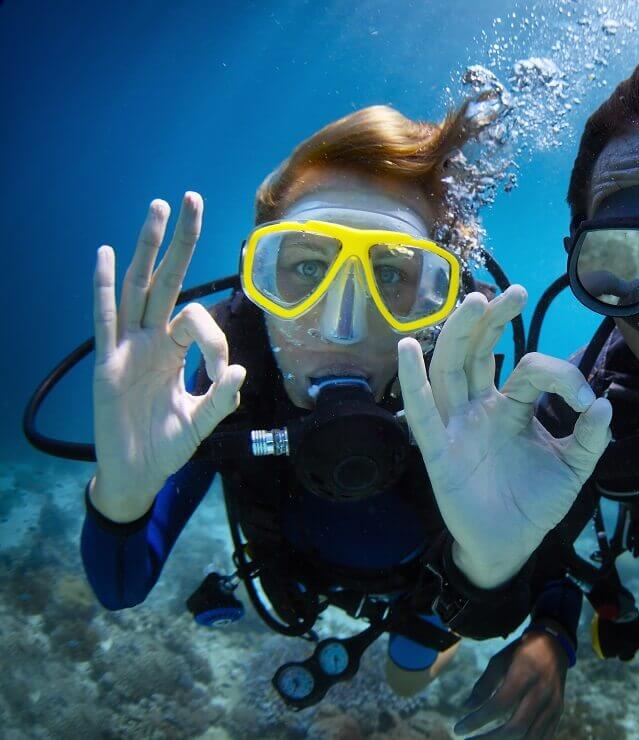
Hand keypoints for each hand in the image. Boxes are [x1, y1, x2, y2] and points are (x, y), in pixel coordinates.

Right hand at [90, 193, 245, 521]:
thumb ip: (220, 398)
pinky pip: (105, 320)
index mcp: (176, 350)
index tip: (220, 371)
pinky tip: (105, 255)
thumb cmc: (169, 446)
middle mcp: (151, 340)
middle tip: (193, 198)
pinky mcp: (106, 364)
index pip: (197, 320)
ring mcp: (127, 348)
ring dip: (147, 249)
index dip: (214, 338)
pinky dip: (104, 288)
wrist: (137, 475)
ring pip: (137, 288)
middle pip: (166, 280)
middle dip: (181, 242)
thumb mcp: (202, 422)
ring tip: (157, 210)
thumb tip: (239, 369)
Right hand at [397, 287, 611, 587]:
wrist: (511, 545)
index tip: (586, 401)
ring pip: (450, 370)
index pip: (529, 371)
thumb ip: (590, 438)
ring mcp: (457, 427)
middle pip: (478, 351)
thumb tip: (604, 404)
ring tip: (474, 301)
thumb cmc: (536, 501)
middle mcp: (480, 408)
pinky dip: (412, 382)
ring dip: (459, 335)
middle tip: (513, 292)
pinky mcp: (439, 453)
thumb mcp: (574, 468)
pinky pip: (422, 414)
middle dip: (493, 320)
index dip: (559, 376)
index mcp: (512, 406)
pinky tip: (408, 348)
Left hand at [454, 629, 568, 738]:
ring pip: (531, 737)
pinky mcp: (559, 712)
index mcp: (525, 675)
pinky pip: (544, 736)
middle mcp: (542, 692)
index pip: (499, 705)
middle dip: (490, 739)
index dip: (477, 720)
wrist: (555, 644)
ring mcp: (553, 704)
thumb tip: (467, 707)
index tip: (459, 728)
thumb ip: (484, 685)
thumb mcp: (500, 660)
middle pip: (516, 727)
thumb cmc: (522, 652)